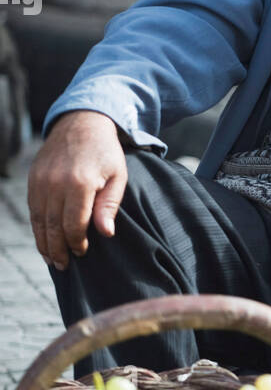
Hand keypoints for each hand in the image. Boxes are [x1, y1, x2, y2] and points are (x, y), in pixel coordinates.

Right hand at [28, 110, 127, 269]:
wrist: (82, 122)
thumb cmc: (105, 152)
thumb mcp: (117, 176)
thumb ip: (109, 205)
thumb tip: (105, 234)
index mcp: (79, 183)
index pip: (74, 224)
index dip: (77, 243)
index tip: (82, 253)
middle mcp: (55, 183)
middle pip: (53, 226)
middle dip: (58, 249)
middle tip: (64, 266)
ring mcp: (41, 180)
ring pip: (39, 220)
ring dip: (44, 243)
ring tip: (52, 260)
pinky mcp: (33, 178)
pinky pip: (33, 209)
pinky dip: (37, 227)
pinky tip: (43, 239)